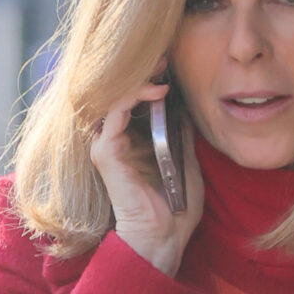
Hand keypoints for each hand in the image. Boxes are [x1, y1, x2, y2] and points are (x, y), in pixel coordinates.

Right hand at [87, 76, 203, 278]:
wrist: (163, 239)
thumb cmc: (176, 209)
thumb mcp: (188, 163)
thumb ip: (182, 135)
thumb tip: (187, 108)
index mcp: (133, 142)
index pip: (134, 99)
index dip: (149, 78)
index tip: (170, 64)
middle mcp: (115, 140)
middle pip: (121, 93)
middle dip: (141, 70)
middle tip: (164, 55)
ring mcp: (107, 145)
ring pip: (115, 96)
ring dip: (138, 77)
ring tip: (161, 65)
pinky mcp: (105, 152)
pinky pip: (115, 111)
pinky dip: (134, 95)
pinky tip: (158, 90)